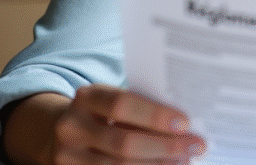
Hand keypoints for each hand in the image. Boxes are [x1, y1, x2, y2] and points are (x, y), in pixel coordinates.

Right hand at [5, 84, 205, 164]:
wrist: (59, 131)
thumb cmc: (101, 113)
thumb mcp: (112, 100)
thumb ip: (140, 107)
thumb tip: (184, 124)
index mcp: (86, 97)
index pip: (122, 104)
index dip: (155, 115)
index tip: (185, 122)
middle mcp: (71, 126)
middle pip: (123, 142)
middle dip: (165, 146)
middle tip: (196, 146)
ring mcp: (66, 156)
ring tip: (183, 161)